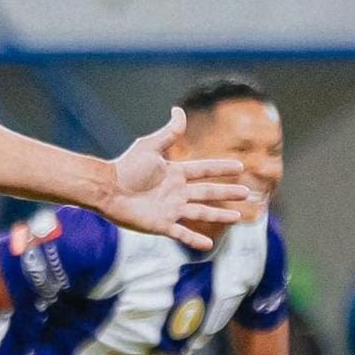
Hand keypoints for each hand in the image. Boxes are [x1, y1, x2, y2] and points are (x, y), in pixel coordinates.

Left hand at [104, 107, 248, 249]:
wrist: (107, 188)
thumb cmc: (126, 167)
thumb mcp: (150, 146)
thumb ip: (168, 132)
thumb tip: (178, 109)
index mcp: (174, 173)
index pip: (204, 170)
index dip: (221, 168)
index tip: (239, 167)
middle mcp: (175, 192)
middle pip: (207, 192)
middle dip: (227, 193)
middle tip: (248, 193)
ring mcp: (170, 209)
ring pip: (201, 213)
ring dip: (219, 215)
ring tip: (238, 216)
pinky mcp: (161, 225)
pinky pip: (181, 234)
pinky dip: (194, 240)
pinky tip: (209, 245)